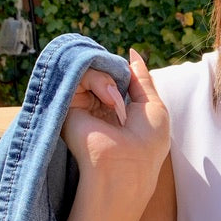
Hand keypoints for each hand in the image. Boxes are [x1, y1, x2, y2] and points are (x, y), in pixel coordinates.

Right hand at [62, 49, 169, 190]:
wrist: (125, 166)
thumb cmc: (146, 143)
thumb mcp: (153, 106)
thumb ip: (142, 79)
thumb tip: (132, 54)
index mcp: (117, 109)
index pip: (116, 77)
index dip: (122, 71)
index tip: (130, 71)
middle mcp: (97, 106)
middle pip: (102, 70)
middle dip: (115, 72)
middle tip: (122, 89)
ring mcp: (82, 105)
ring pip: (90, 70)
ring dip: (107, 79)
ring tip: (115, 99)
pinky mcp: (67, 105)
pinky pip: (77, 74)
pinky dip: (96, 79)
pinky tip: (107, 97)